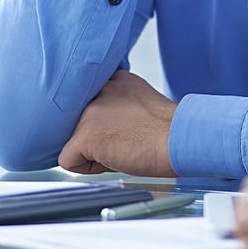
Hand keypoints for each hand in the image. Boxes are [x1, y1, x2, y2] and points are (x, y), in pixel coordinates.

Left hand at [58, 70, 176, 175]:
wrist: (178, 139)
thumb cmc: (167, 131)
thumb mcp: (141, 104)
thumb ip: (119, 105)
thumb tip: (104, 125)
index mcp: (116, 80)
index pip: (90, 104)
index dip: (102, 124)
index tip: (117, 130)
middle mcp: (101, 90)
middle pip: (79, 123)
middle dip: (97, 138)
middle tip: (125, 141)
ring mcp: (92, 110)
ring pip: (74, 141)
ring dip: (94, 152)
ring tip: (123, 149)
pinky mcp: (87, 134)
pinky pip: (68, 160)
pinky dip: (88, 168)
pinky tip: (115, 158)